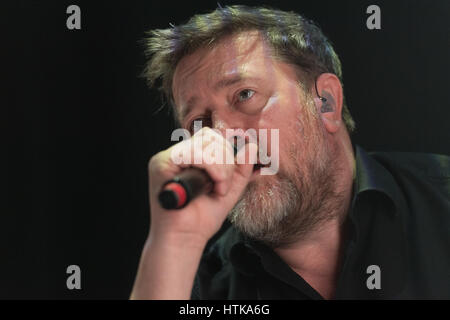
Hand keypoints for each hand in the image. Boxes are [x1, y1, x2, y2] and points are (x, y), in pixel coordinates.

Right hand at [147, 127, 257, 245]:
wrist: (185, 239)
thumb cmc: (201, 219)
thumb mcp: (229, 190)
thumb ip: (240, 169)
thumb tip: (251, 146)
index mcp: (189, 157)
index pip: (212, 138)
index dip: (227, 155)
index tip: (226, 182)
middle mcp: (176, 155)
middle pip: (210, 137)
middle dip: (226, 163)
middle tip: (223, 187)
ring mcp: (166, 158)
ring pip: (205, 144)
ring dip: (220, 169)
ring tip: (216, 189)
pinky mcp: (161, 164)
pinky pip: (194, 154)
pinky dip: (211, 169)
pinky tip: (211, 188)